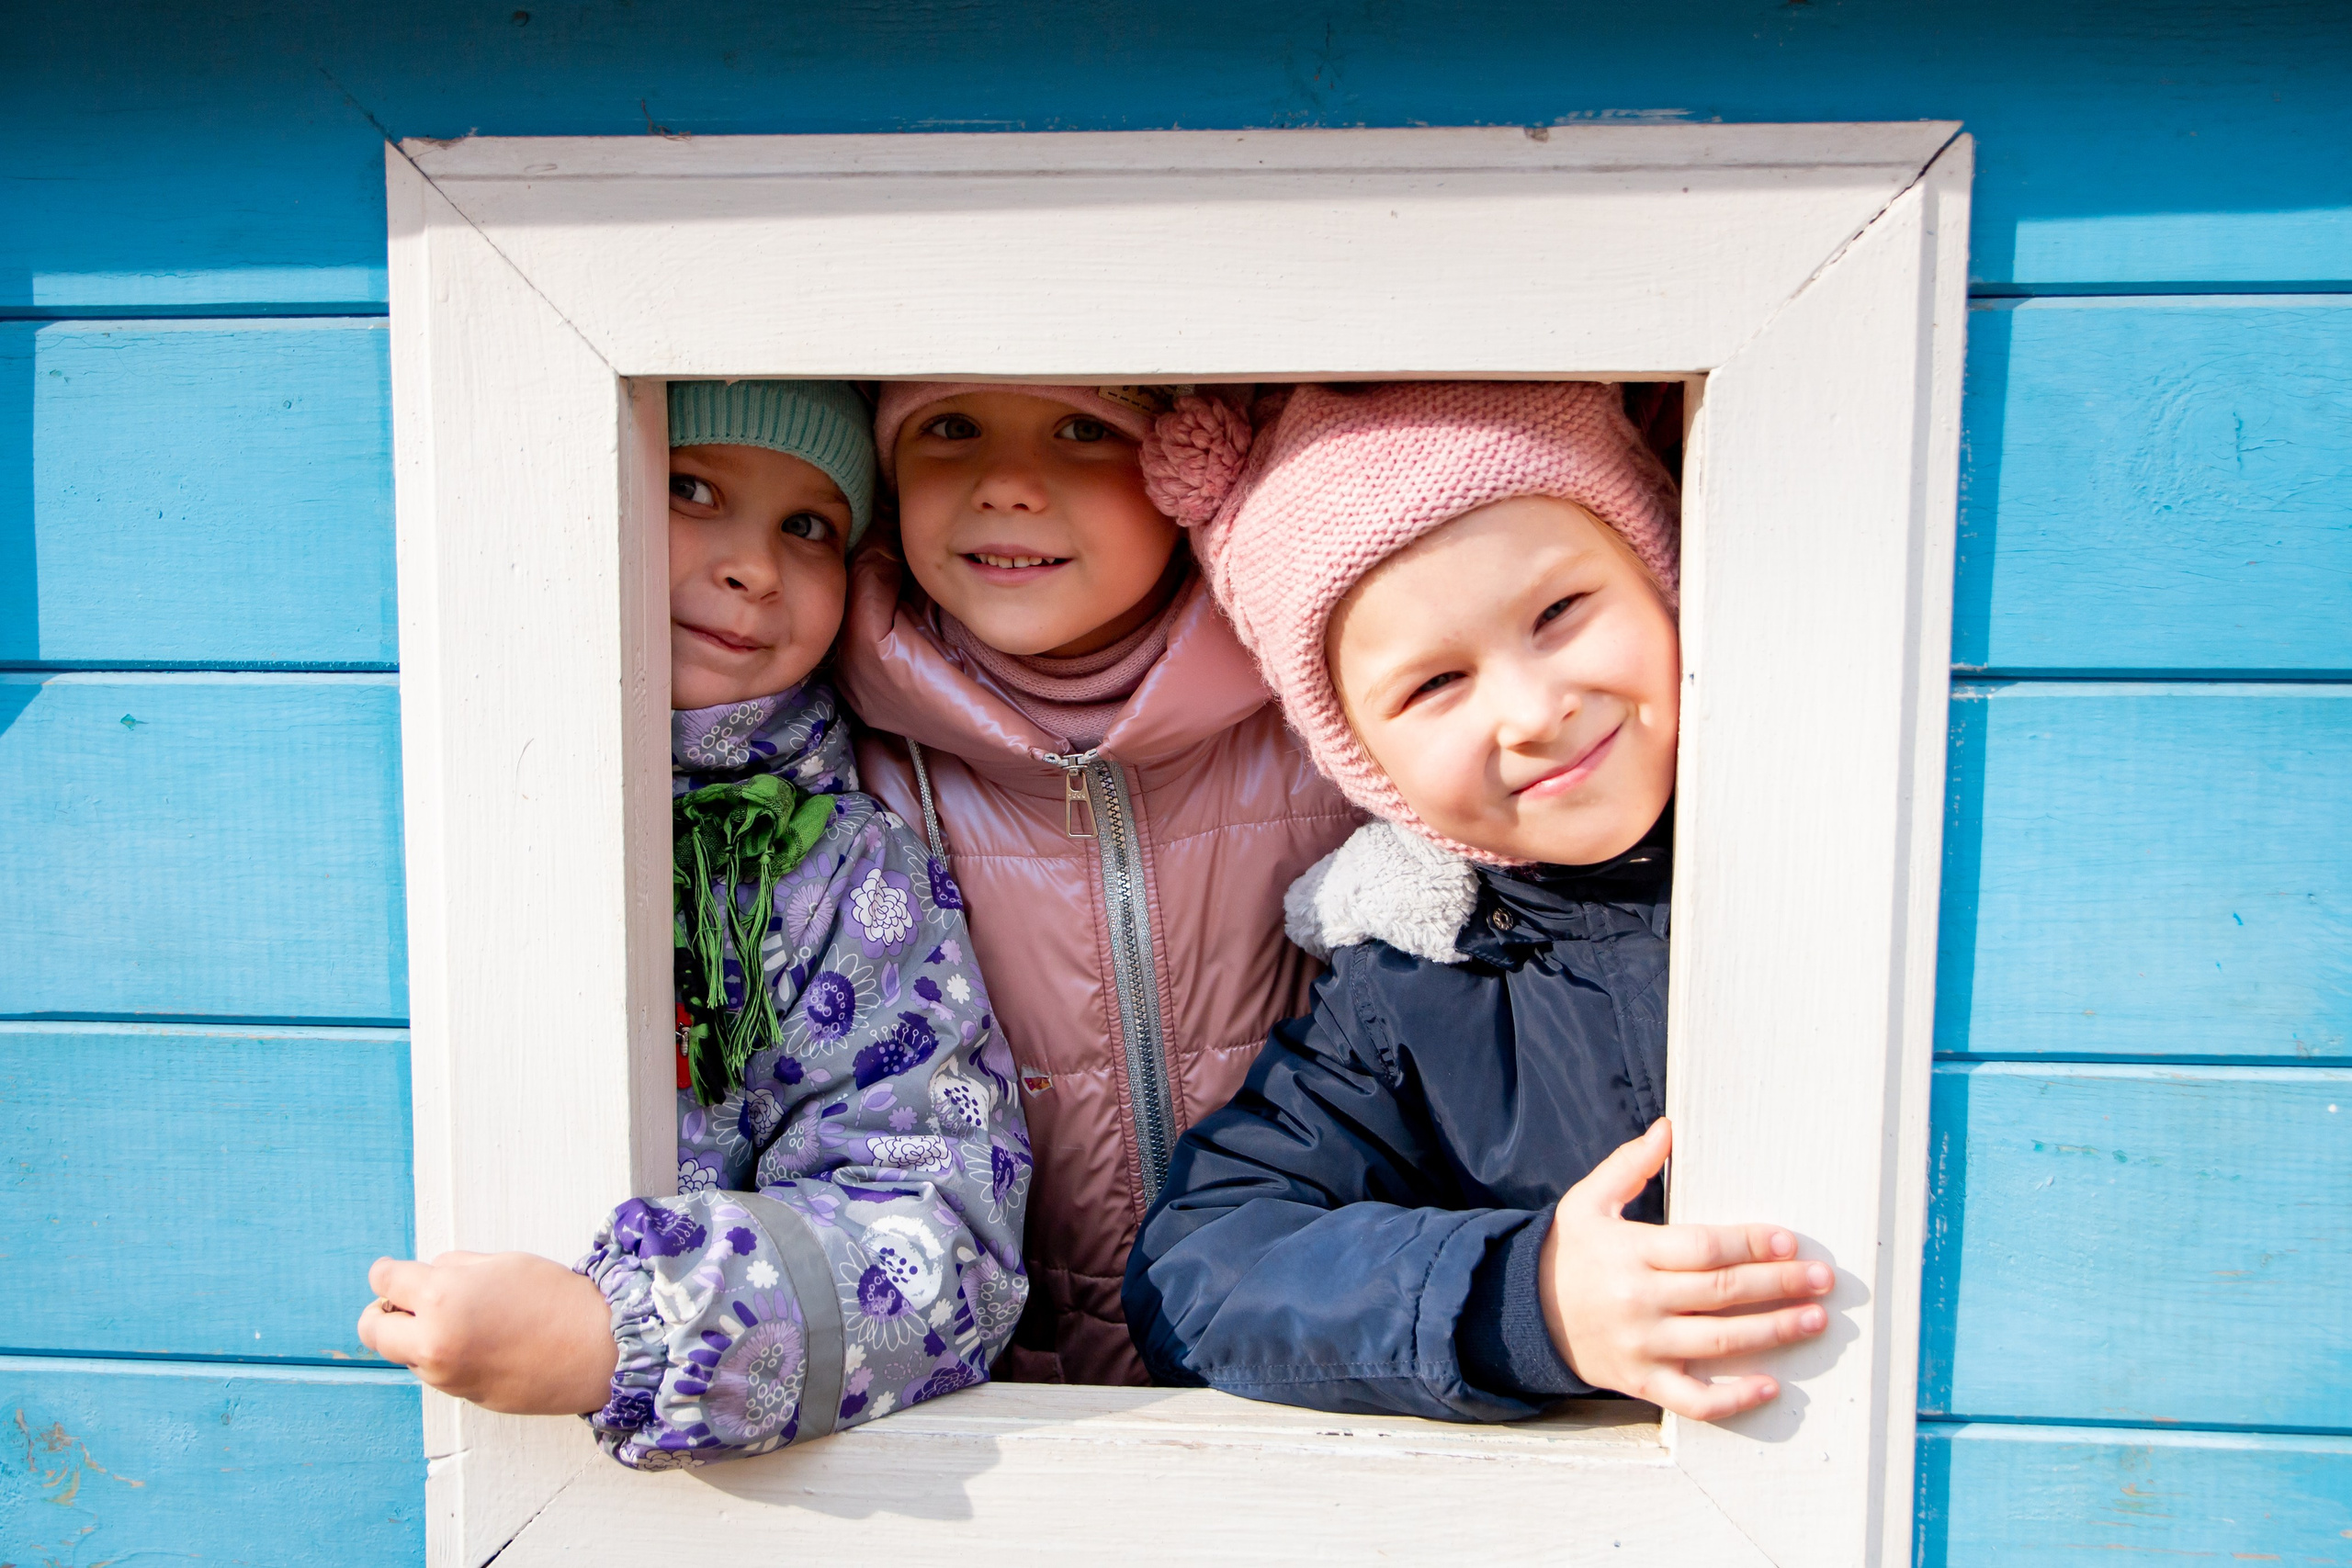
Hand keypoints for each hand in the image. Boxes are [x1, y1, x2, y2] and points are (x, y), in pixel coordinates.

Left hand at [357, 1251, 618, 1415]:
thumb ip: (454, 1269)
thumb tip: (425, 1277)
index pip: (386, 1282)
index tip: (390, 1272)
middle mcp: (434, 1341)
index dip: (387, 1273)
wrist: (598, 1351)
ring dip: (416, 1336)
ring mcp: (445, 1374)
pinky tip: (481, 1343)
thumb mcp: (501, 1264)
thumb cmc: (556, 1300)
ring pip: (403, 1352)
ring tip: (462, 1321)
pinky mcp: (462, 1395)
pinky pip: (434, 1371)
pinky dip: (443, 1356)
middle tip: (406, 1302)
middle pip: (373, 1329)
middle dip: (383, 1312)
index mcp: (442, 1298)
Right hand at [1538, 1118, 1832, 1421]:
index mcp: (1630, 1252)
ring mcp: (1642, 1346)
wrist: (1524, 1313)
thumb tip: (1668, 1128)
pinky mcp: (1642, 1382)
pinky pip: (1695, 1400)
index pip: (1702, 1247)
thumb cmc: (1569, 1252)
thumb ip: (1629, 1165)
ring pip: (1719, 1341)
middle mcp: (1639, 1300)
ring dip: (1773, 1331)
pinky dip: (1734, 1399)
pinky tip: (1772, 1387)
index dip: (1749, 1244)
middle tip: (1822, 1279)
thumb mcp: (1588, 1201)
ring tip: (1814, 1320)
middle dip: (1779, 1284)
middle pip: (1722, 1291)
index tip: (1788, 1241)